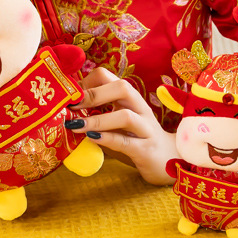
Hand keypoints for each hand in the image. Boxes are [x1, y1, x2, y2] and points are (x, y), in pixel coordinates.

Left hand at [68, 67, 178, 184]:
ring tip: (76, 125)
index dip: (87, 82)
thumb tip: (68, 113)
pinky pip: (126, 142)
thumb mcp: (118, 124)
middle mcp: (140, 108)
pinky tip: (92, 139)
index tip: (70, 96)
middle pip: (122, 88)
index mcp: (130, 99)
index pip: (110, 77)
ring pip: (126, 116)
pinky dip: (108, 139)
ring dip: (98, 119)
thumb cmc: (137, 139)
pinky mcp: (146, 150)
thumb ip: (99, 116)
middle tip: (72, 105)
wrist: (170, 160)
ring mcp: (146, 129)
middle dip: (94, 94)